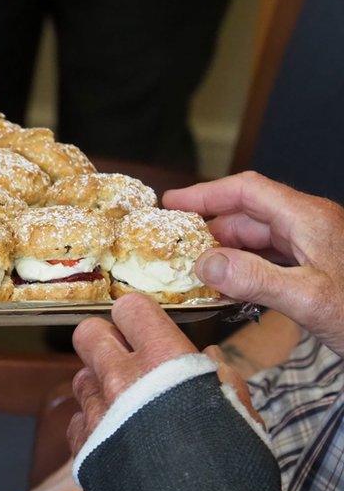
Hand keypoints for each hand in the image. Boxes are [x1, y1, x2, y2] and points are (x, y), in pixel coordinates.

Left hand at [66, 294, 254, 453]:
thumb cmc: (228, 469)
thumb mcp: (241, 416)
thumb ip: (222, 381)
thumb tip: (211, 360)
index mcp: (164, 361)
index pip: (130, 309)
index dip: (135, 314)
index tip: (142, 324)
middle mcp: (122, 378)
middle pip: (88, 334)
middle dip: (103, 339)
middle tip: (123, 355)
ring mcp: (97, 412)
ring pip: (81, 376)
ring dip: (98, 382)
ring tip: (125, 402)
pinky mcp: (82, 444)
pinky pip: (77, 418)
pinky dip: (92, 421)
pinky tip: (114, 434)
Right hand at [163, 171, 343, 353]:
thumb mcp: (310, 299)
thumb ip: (255, 279)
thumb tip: (205, 264)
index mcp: (309, 219)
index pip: (247, 191)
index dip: (206, 194)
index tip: (171, 203)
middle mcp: (311, 228)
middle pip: (249, 216)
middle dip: (209, 228)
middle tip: (171, 245)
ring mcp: (317, 250)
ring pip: (259, 241)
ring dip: (225, 253)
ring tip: (191, 270)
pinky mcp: (319, 272)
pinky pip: (273, 262)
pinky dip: (245, 271)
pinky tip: (228, 289)